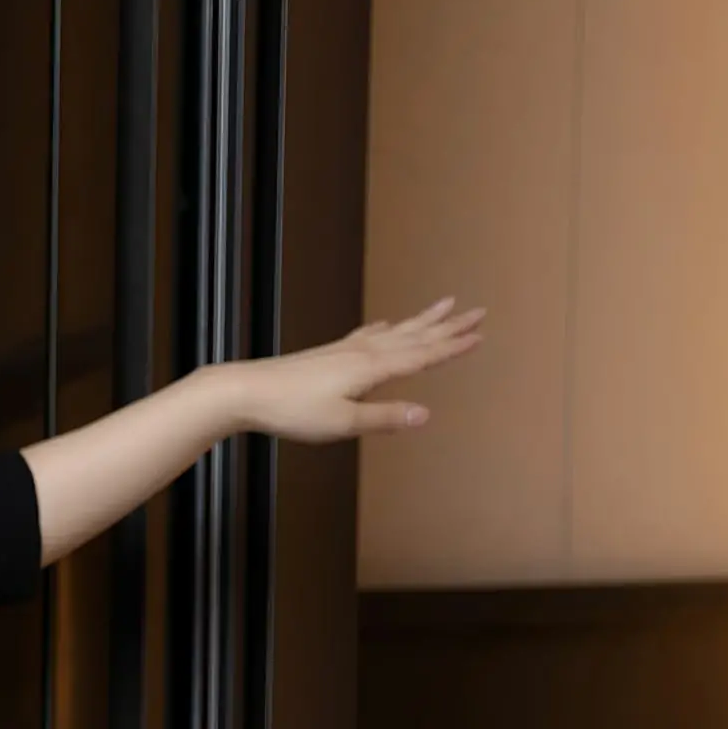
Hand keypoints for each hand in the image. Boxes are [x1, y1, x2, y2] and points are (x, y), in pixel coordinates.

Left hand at [233, 296, 485, 444]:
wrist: (247, 392)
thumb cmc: (292, 410)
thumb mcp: (344, 422)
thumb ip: (385, 418)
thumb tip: (425, 414)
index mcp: (371, 368)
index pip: (422, 356)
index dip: (452, 347)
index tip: (480, 334)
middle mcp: (363, 352)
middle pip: (414, 336)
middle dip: (447, 325)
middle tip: (477, 311)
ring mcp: (345, 350)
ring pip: (395, 332)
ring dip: (422, 320)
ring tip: (444, 306)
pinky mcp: (329, 355)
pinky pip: (368, 335)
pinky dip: (385, 328)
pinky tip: (385, 325)